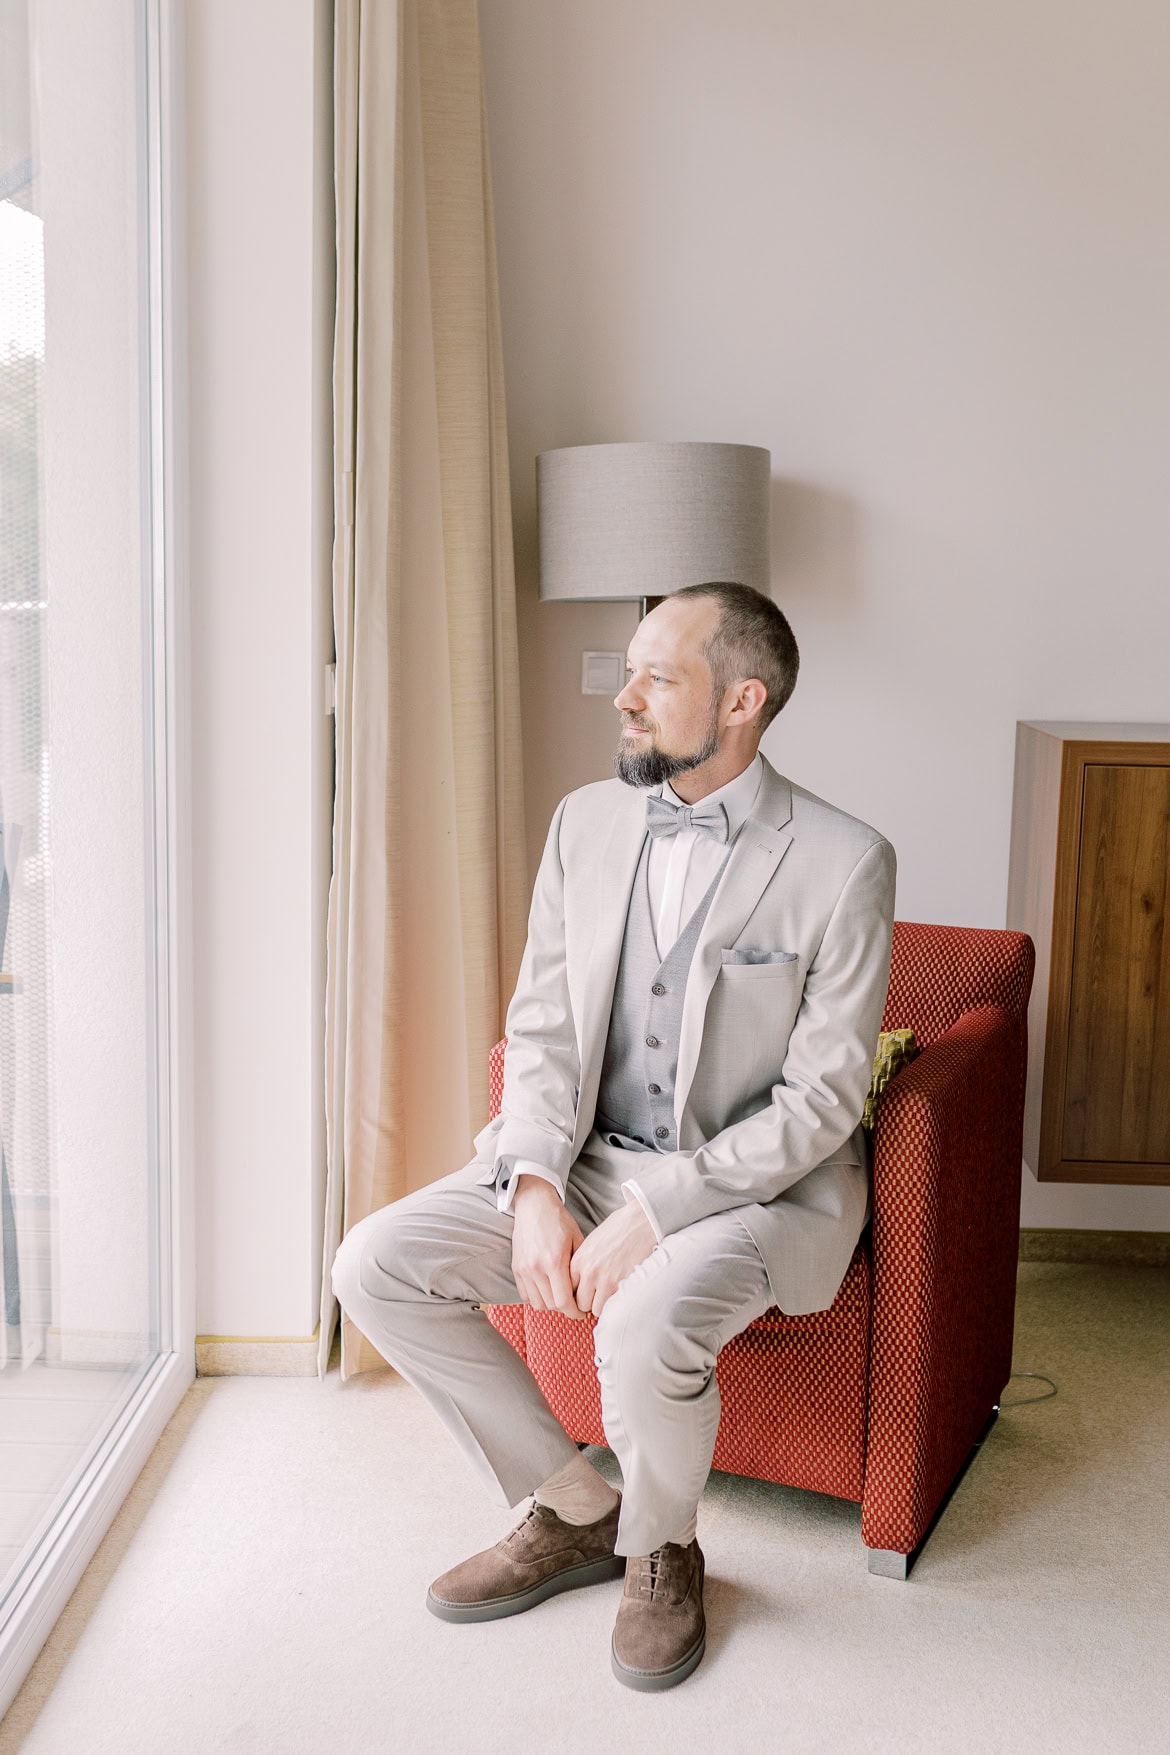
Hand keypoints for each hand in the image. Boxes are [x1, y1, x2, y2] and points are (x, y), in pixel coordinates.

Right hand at [511, 1175, 585, 1318]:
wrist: (534, 1205)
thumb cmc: (559, 1220)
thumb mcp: (577, 1239)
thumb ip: (580, 1267)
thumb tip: (588, 1290)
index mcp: (555, 1262)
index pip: (563, 1302)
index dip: (575, 1312)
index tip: (582, 1312)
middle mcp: (537, 1268)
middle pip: (551, 1305)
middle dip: (565, 1309)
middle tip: (574, 1305)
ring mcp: (524, 1269)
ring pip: (538, 1303)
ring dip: (550, 1304)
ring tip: (560, 1296)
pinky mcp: (516, 1268)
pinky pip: (525, 1295)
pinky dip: (537, 1297)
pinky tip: (547, 1289)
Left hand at [570, 1199, 656, 1318]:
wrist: (641, 1222)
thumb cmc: (620, 1228)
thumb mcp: (592, 1243)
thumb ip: (583, 1263)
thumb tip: (581, 1282)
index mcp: (579, 1260)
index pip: (569, 1289)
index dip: (578, 1293)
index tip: (585, 1293)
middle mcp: (588, 1272)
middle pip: (580, 1303)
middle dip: (589, 1301)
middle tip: (598, 1296)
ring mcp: (604, 1281)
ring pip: (595, 1309)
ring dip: (602, 1304)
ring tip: (610, 1293)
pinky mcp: (621, 1285)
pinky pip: (611, 1306)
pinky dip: (614, 1303)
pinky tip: (619, 1292)